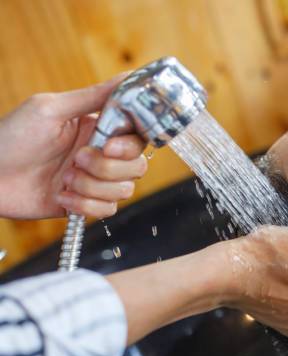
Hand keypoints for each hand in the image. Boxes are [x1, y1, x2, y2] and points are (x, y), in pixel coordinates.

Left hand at [0, 76, 146, 218]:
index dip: (129, 144)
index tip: (108, 146)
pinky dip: (86, 206)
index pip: (138, 136)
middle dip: (107, 168)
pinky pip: (108, 210)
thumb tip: (127, 76)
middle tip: (76, 160)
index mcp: (97, 128)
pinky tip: (62, 197)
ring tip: (65, 179)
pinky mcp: (85, 204)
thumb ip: (93, 96)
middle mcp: (101, 154)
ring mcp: (94, 180)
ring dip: (93, 187)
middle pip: (137, 165)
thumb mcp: (50, 109)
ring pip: (124, 189)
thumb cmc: (10, 138)